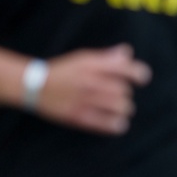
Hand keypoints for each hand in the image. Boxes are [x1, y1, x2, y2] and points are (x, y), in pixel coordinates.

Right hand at [35, 44, 150, 133]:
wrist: (35, 86)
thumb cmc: (62, 70)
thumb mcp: (82, 57)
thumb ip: (106, 56)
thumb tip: (127, 53)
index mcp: (91, 64)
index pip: (124, 68)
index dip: (138, 73)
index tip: (142, 78)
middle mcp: (91, 81)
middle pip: (124, 90)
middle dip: (125, 92)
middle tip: (119, 94)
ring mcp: (86, 100)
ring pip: (120, 106)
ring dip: (124, 108)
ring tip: (120, 108)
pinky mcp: (80, 117)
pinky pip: (107, 123)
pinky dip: (117, 124)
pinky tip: (119, 122)